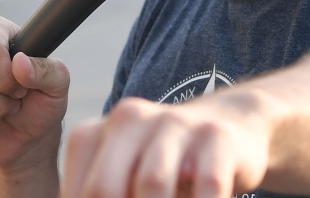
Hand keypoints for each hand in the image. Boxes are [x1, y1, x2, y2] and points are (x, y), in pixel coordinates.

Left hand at [62, 92, 271, 197]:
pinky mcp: (216, 135)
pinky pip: (205, 186)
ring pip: (152, 186)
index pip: (76, 197)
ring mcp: (175, 124)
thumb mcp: (124, 180)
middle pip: (103, 190)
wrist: (233, 126)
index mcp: (94, 133)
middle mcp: (129, 119)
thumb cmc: (166, 169)